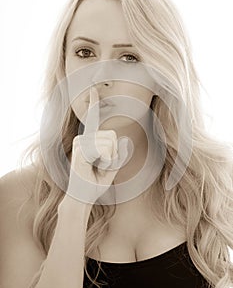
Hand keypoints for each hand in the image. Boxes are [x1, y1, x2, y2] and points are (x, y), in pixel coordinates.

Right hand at [65, 86, 128, 204]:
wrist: (82, 197)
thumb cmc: (95, 183)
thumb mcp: (112, 169)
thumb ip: (119, 155)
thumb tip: (124, 141)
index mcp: (91, 141)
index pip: (94, 120)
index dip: (94, 104)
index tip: (92, 89)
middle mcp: (84, 138)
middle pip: (113, 135)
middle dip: (114, 154)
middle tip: (102, 166)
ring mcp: (80, 142)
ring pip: (109, 142)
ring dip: (109, 159)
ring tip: (96, 168)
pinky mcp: (79, 148)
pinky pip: (103, 149)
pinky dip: (105, 161)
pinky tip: (92, 168)